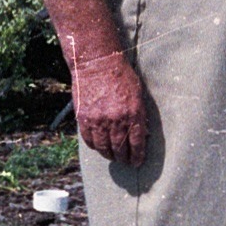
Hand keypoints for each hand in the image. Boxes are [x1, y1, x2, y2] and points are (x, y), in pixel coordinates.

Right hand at [72, 50, 148, 166]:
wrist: (97, 63)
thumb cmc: (121, 76)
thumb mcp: (138, 95)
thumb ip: (139, 115)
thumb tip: (142, 134)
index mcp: (133, 114)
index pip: (137, 144)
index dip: (137, 156)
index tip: (137, 162)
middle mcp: (116, 120)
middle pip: (120, 149)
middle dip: (124, 159)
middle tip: (125, 162)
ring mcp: (98, 120)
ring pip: (104, 148)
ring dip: (109, 155)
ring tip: (112, 157)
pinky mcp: (84, 118)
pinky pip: (89, 140)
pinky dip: (95, 146)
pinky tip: (99, 147)